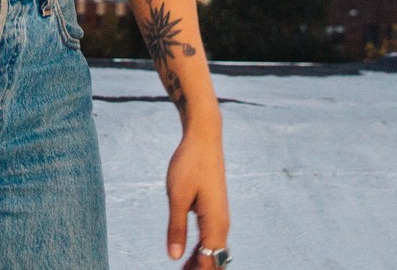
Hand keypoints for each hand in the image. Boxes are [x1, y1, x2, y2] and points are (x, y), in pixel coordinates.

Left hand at [165, 122, 228, 265]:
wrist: (204, 138)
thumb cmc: (189, 164)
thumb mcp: (177, 197)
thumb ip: (176, 228)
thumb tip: (174, 257)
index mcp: (214, 224)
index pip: (209, 262)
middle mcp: (222, 224)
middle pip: (214, 261)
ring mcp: (220, 218)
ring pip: (213, 252)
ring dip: (200, 265)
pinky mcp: (214, 212)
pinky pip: (211, 240)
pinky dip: (201, 253)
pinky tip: (187, 258)